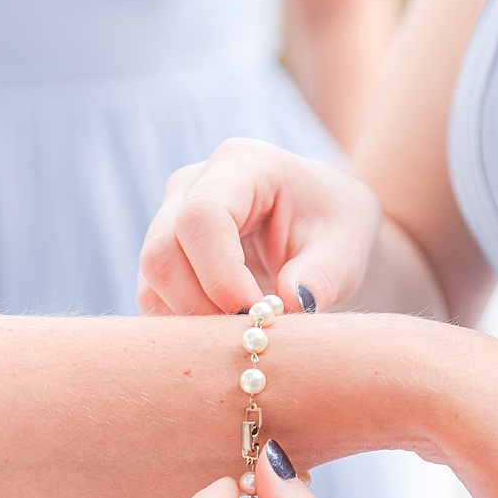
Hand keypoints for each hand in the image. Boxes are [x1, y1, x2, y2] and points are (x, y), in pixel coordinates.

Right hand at [136, 138, 381, 315]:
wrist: (318, 225)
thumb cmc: (333, 227)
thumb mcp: (346, 247)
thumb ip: (322, 275)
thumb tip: (291, 304)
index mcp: (241, 165)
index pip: (201, 217)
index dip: (219, 274)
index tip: (254, 314)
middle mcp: (190, 187)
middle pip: (161, 253)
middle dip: (200, 305)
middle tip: (249, 332)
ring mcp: (167, 219)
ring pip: (151, 281)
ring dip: (191, 319)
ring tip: (243, 328)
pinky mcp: (161, 255)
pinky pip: (151, 298)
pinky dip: (184, 324)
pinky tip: (226, 325)